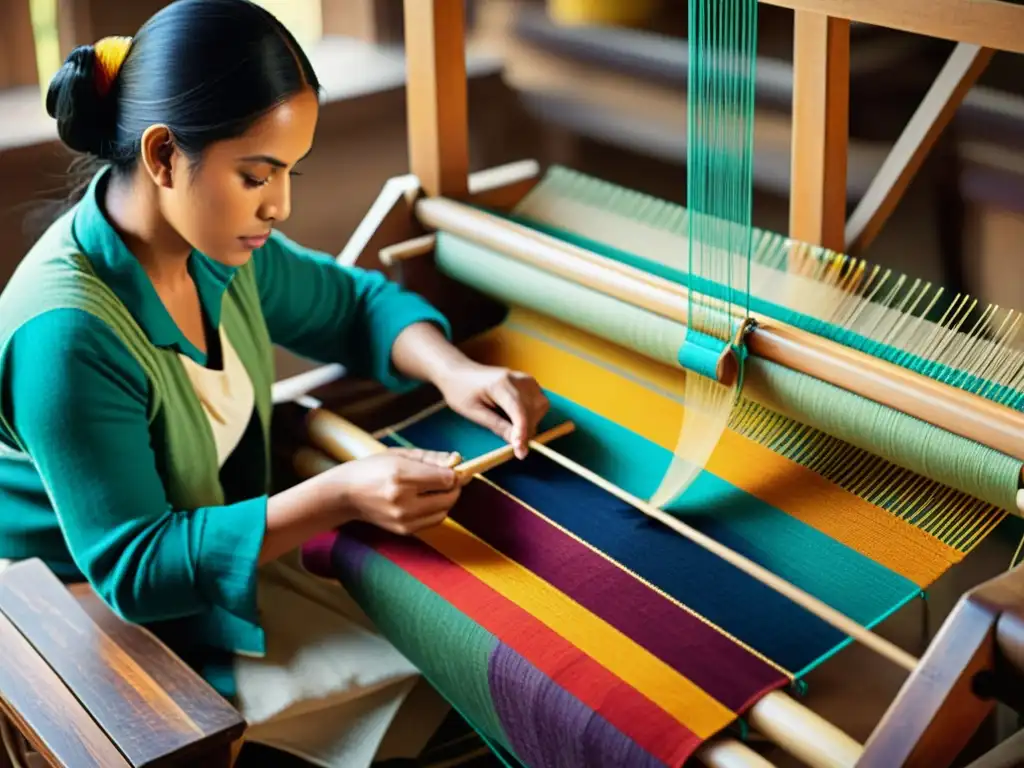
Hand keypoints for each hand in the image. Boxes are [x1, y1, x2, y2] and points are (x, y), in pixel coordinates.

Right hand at [333, 448, 464, 534]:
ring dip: (446, 500)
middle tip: (447, 477)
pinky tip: (426, 500)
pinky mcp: (403, 530)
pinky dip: (437, 511)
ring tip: (434, 488)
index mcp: (401, 476)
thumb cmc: (373, 469)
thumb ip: (431, 457)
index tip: (452, 467)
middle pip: (449, 497)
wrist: (346, 495)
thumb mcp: (400, 454)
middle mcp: (403, 500)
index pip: (446, 479)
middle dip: (454, 486)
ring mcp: (403, 519)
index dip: (454, 473)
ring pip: (444, 511)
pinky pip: (433, 521)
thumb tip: (458, 459)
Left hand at [436, 362, 549, 458]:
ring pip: (541, 406)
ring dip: (530, 423)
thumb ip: (497, 426)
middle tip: (514, 445)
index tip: (521, 452)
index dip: (522, 433)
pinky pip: (539, 402)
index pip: (519, 411)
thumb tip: (516, 443)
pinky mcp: (529, 382)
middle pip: (534, 410)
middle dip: (527, 430)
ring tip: (510, 426)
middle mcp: (517, 379)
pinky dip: (531, 415)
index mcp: (500, 384)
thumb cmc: (461, 391)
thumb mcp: (473, 412)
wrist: (459, 373)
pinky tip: (514, 418)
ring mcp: (525, 378)